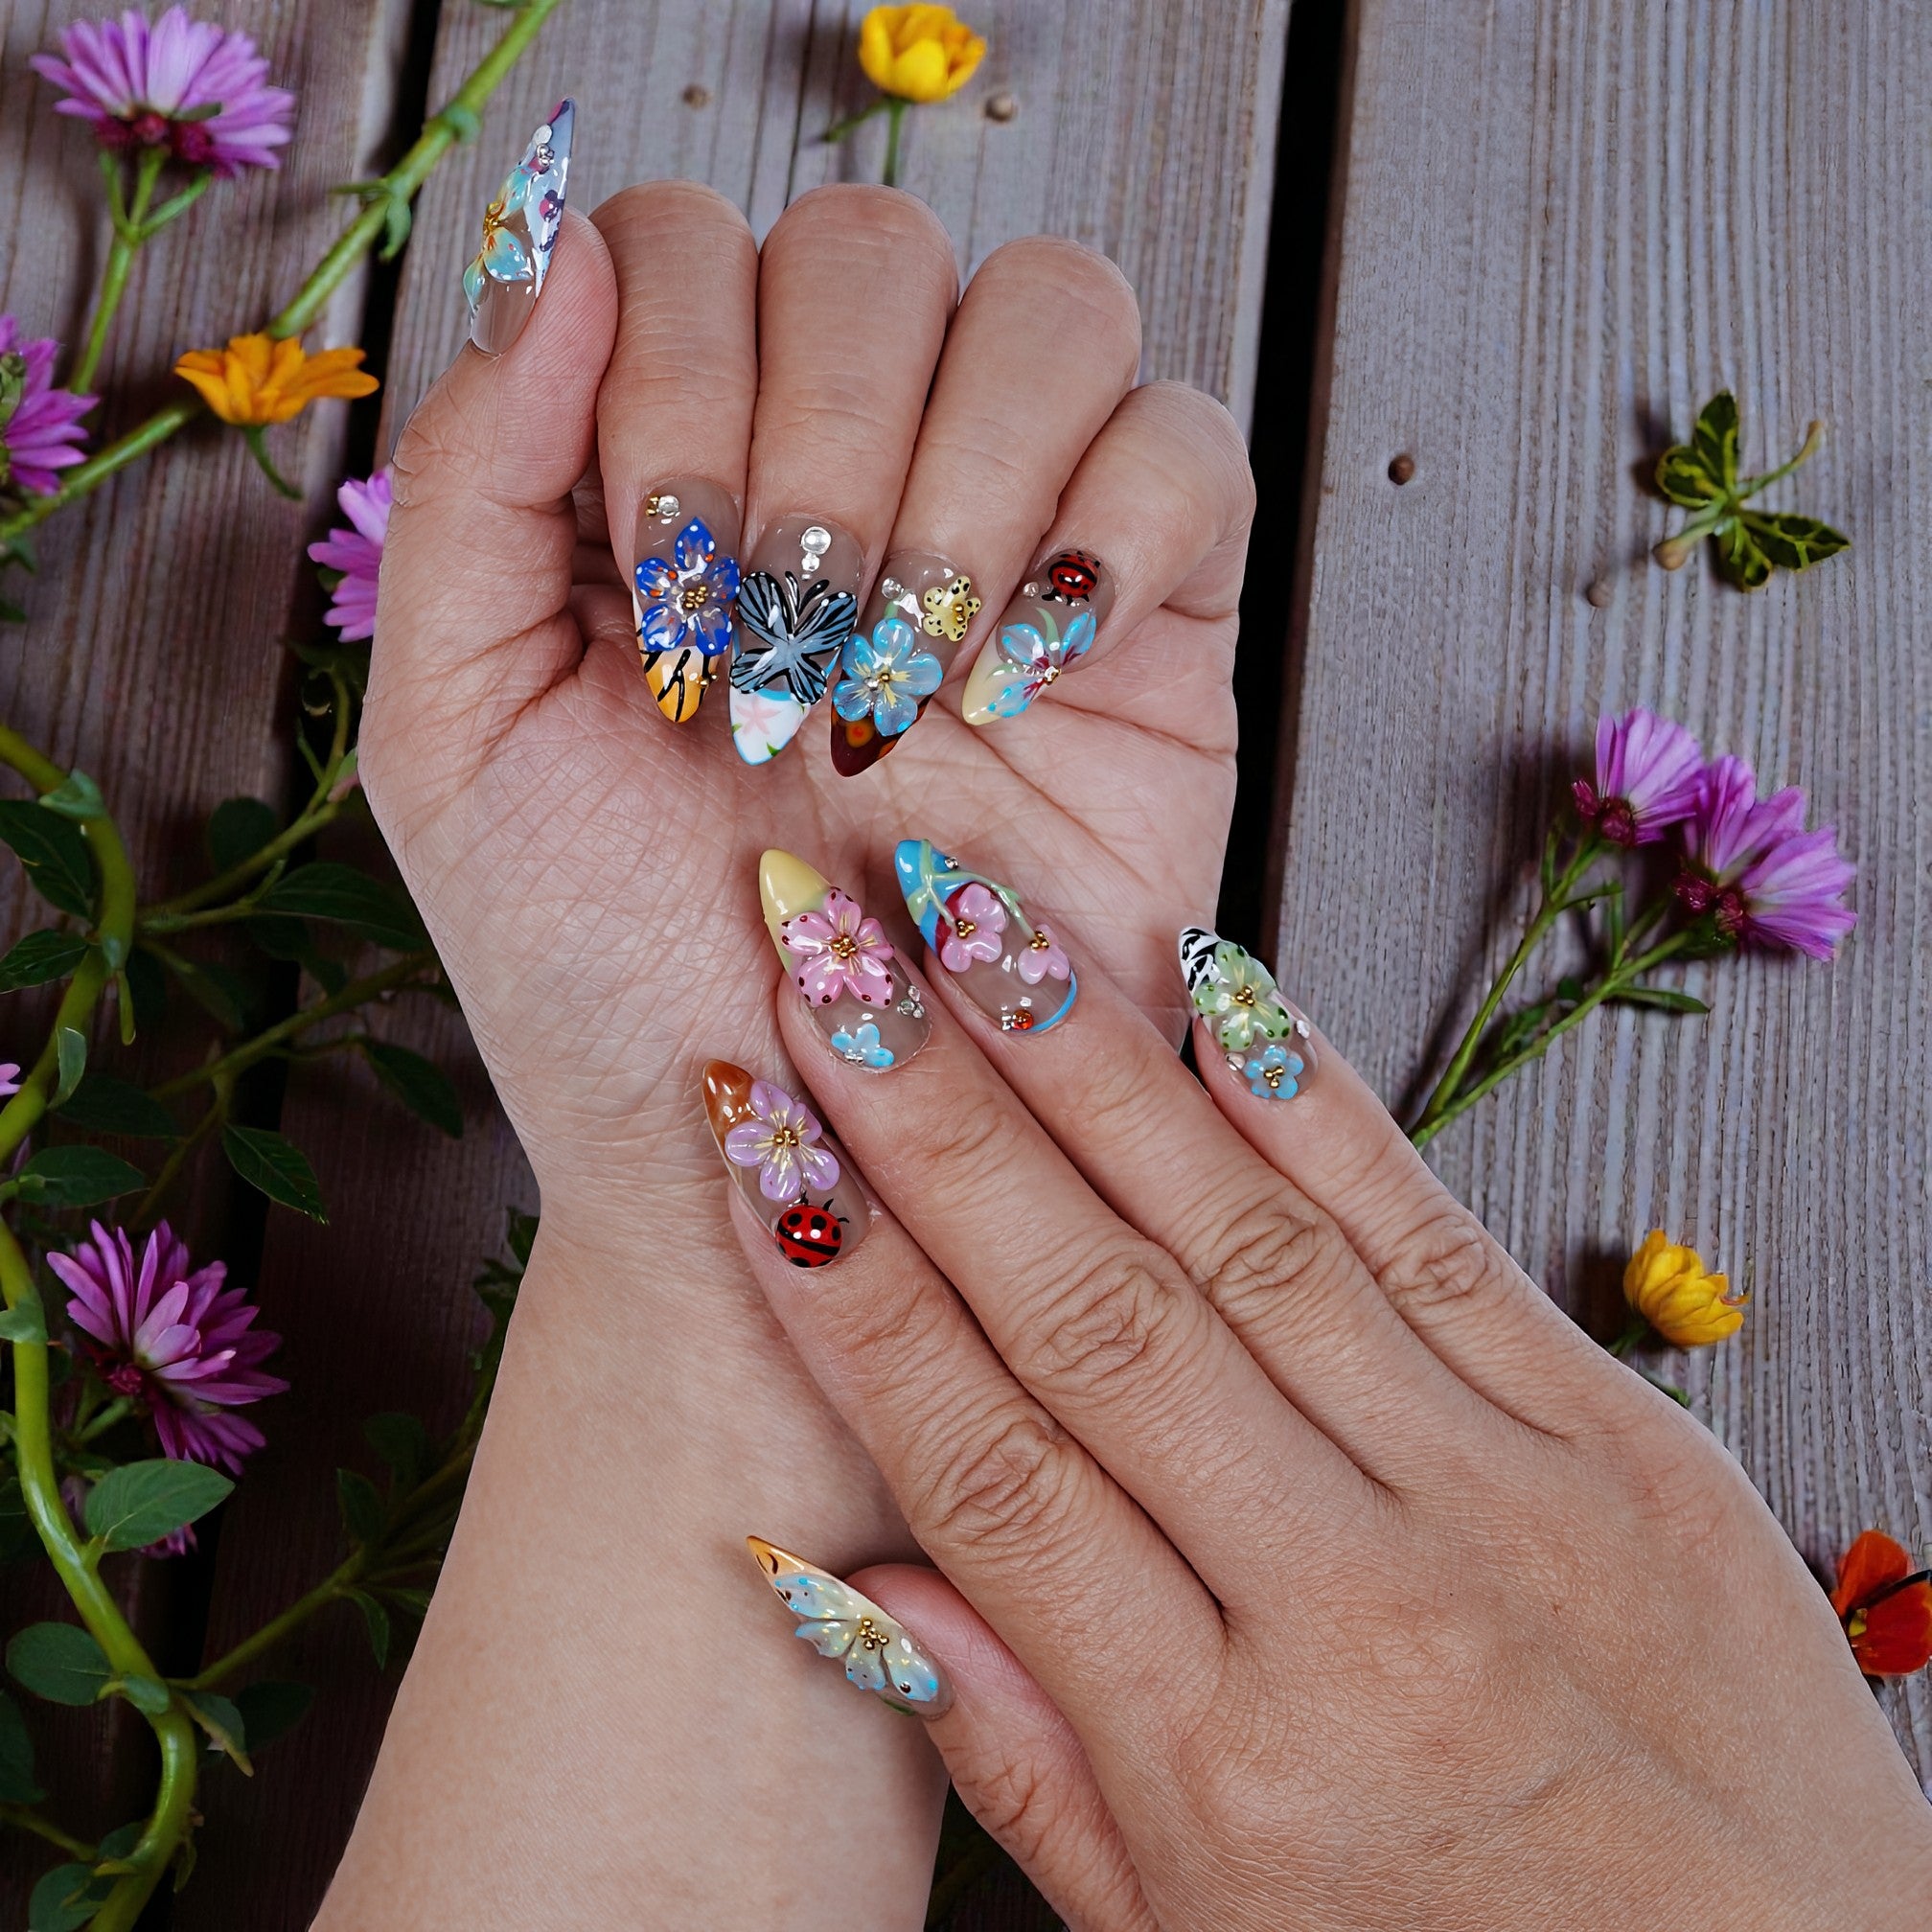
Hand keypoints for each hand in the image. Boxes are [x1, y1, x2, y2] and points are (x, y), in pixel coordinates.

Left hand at [365, 180, 1251, 1222]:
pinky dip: (1112, 529)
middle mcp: (842, 470)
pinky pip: (1191, 449)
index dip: (675, 376)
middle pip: (872, 246)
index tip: (659, 589)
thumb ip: (472, 482)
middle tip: (772, 657)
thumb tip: (566, 242)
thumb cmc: (605, 975)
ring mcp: (1008, 539)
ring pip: (1052, 306)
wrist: (786, 1159)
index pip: (690, 243)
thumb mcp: (459, 737)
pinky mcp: (1151, 629)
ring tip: (891, 679)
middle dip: (812, 445)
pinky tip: (1018, 678)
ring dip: (960, 479)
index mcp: (662, 468)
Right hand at [729, 881, 1931, 1929]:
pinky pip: (1433, 1231)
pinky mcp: (1628, 1436)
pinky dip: (1310, 1098)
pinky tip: (1208, 985)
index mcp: (1226, 1768)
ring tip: (972, 924)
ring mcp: (1507, 1499)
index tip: (756, 1144)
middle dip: (934, 1117)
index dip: (849, 1291)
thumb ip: (1026, 1759)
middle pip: (1093, 1313)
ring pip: (1247, 1237)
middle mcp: (1358, 1607)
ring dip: (1088, 1062)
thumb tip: (847, 1582)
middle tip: (824, 956)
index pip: (985, 1465)